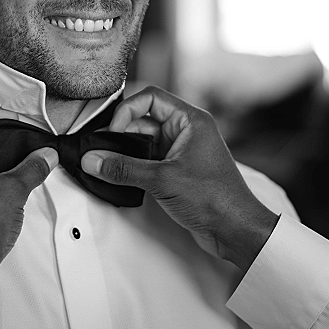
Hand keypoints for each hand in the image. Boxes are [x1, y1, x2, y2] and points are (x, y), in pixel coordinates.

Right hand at [81, 86, 278, 271]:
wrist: (235, 230)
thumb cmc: (215, 199)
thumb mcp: (162, 180)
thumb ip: (124, 169)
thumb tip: (93, 160)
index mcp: (191, 120)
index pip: (151, 97)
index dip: (127, 111)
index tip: (112, 132)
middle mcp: (186, 131)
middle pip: (143, 120)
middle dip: (121, 135)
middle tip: (102, 153)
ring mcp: (181, 151)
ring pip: (143, 142)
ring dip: (125, 153)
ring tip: (108, 167)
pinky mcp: (176, 170)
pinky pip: (148, 160)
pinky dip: (133, 166)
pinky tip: (120, 177)